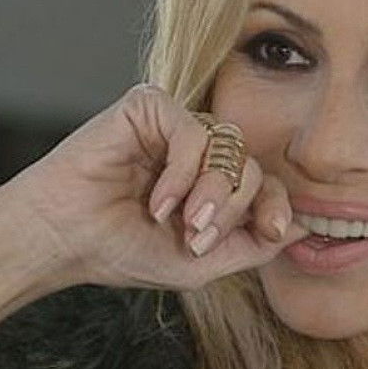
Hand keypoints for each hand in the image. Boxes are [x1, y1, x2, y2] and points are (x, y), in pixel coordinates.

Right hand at [7, 83, 306, 290]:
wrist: (64, 239)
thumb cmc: (121, 249)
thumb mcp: (199, 262)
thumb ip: (251, 244)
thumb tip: (303, 229)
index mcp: (210, 181)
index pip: (265, 182)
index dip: (277, 205)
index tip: (275, 231)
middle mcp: (197, 148)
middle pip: (254, 165)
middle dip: (234, 208)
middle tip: (196, 237)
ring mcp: (173, 125)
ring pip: (230, 146)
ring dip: (212, 194)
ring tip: (179, 222)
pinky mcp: (148, 107)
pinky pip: (194, 130)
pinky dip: (183, 173)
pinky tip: (156, 201)